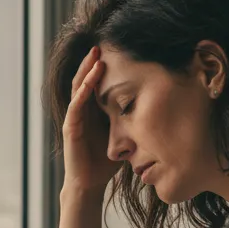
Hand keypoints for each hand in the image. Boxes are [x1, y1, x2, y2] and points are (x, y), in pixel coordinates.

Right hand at [61, 45, 120, 195]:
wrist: (89, 183)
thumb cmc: (105, 162)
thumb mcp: (122, 135)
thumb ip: (130, 121)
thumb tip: (158, 110)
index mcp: (92, 110)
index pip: (96, 82)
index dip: (102, 67)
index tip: (115, 51)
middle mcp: (81, 110)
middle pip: (85, 79)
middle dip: (92, 61)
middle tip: (102, 44)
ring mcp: (74, 118)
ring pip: (78, 88)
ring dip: (86, 71)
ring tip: (95, 55)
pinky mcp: (71, 128)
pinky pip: (75, 106)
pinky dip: (82, 92)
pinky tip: (90, 82)